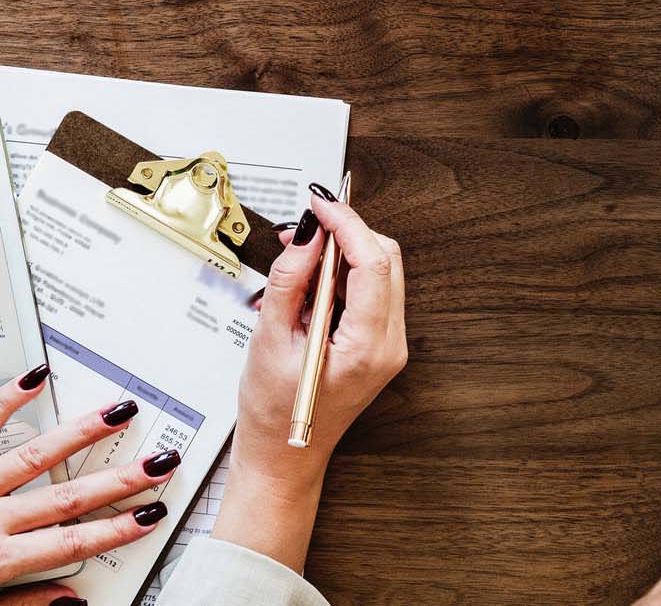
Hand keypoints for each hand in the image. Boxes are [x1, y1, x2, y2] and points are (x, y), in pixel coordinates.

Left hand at [0, 369, 168, 605]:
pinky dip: (5, 402)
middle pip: (63, 498)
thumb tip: (69, 602)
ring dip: (79, 434)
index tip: (148, 516)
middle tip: (158, 460)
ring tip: (117, 412)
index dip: (113, 529)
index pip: (67, 544)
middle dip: (118, 480)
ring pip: (30, 458)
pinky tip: (33, 378)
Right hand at [211, 189, 408, 571]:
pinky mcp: (380, 344)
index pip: (373, 263)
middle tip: (305, 226)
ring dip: (343, 253)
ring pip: (381, 272)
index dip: (347, 224)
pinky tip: (311, 282)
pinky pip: (371, 292)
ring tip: (299, 258)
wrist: (283, 457)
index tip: (320, 204)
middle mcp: (390, 345)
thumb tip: (307, 235)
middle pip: (385, 260)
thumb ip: (290, 282)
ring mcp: (389, 345)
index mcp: (367, 347)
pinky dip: (344, 275)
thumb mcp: (270, 341)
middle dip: (347, 233)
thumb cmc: (273, 414)